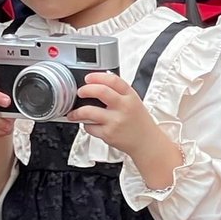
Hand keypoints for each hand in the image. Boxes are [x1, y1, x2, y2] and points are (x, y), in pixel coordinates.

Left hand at [68, 72, 182, 190]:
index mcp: (130, 96)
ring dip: (77, 112)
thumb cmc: (139, 122)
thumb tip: (98, 82)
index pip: (113, 80)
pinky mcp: (108, 134)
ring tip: (74, 113)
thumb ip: (119, 92)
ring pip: (89, 111)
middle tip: (80, 92)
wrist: (146, 142)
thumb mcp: (134, 101)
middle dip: (85, 90)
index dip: (97, 76)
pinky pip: (89, 127)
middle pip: (100, 91)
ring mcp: (115, 121)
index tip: (88, 78)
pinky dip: (86, 125)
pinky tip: (90, 124)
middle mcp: (123, 107)